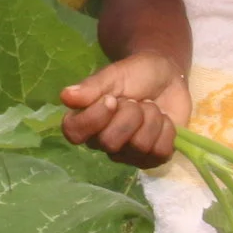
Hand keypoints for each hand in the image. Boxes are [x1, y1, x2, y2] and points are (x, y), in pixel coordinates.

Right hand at [60, 53, 190, 168]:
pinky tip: (164, 120)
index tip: (111, 98)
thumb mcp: (113, 75)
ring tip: (151, 107)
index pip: (74, 133)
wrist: (167, 76)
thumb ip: (91, 87)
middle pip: (110, 143)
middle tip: (136, 101)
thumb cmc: (135, 75)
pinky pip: (160, 153)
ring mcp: (129, 153)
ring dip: (151, 119)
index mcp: (87, 120)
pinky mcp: (153, 157)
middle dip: (130, 116)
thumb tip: (65, 96)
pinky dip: (167, 131)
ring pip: (139, 147)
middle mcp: (104, 141)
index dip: (93, 119)